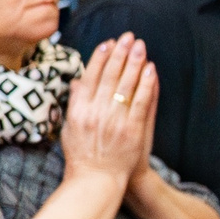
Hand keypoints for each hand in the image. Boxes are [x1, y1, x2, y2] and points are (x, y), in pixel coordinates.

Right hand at [60, 35, 156, 184]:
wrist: (95, 181)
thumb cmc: (82, 156)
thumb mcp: (69, 129)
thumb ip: (75, 104)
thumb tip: (78, 82)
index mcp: (78, 111)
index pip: (90, 77)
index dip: (100, 58)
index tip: (108, 43)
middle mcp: (94, 113)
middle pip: (108, 76)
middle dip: (120, 54)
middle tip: (128, 37)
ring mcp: (114, 121)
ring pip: (125, 85)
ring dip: (134, 63)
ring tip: (140, 46)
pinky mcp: (131, 130)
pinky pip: (140, 102)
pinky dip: (146, 85)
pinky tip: (150, 70)